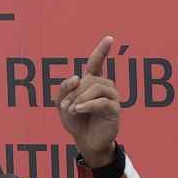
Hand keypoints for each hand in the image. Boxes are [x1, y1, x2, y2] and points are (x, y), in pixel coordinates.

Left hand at [55, 36, 119, 167]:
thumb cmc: (75, 120)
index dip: (102, 50)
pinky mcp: (115, 109)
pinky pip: (102, 101)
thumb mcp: (62, 103)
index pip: (97, 63)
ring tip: (72, 110)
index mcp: (92, 81)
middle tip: (65, 106)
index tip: (110, 39)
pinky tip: (79, 110)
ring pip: (96, 88)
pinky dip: (88, 104)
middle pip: (89, 79)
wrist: (84, 139)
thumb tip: (76, 77)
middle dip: (74, 91)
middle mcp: (104, 86)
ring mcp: (111, 97)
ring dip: (80, 98)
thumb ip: (64, 89)